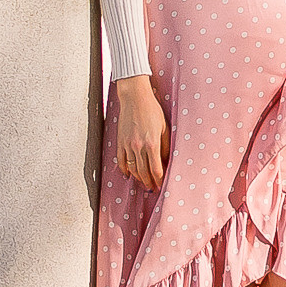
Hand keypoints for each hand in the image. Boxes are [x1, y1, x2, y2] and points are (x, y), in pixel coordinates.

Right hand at [113, 75, 167, 190]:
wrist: (135, 98)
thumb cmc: (152, 110)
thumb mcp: (164, 127)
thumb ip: (165, 146)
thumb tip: (166, 161)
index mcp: (152, 144)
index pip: (156, 169)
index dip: (159, 179)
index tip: (161, 185)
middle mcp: (138, 147)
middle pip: (143, 172)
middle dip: (149, 182)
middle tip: (152, 188)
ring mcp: (127, 145)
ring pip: (132, 169)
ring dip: (138, 178)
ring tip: (143, 182)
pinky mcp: (120, 142)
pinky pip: (121, 161)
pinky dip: (125, 170)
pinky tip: (129, 174)